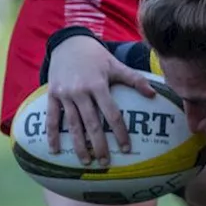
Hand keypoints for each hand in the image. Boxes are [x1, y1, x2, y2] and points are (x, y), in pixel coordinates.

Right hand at [47, 35, 154, 164]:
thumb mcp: (116, 65)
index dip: (120, 132)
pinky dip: (52, 135)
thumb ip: (135, 80)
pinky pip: (52, 118)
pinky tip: (55, 150)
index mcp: (99, 85)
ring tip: (86, 162)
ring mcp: (65, 94)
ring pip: (72, 124)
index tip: (125, 149)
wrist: (69, 43)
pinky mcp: (52, 95)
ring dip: (78, 145)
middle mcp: (81, 91)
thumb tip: (153, 94)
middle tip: (105, 162)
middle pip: (92, 124)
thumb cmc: (97, 57)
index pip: (112, 114)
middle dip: (99, 145)